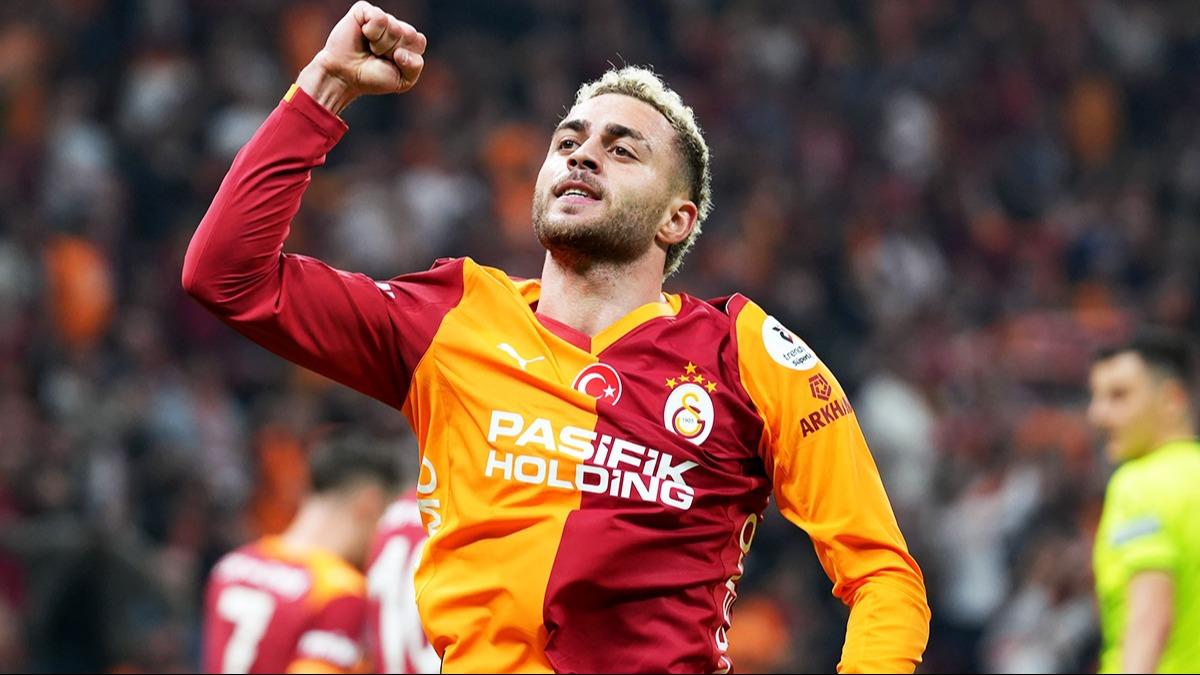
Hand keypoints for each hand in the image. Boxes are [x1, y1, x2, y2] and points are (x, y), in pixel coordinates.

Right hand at [297, 2, 426, 113]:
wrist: (345, 77)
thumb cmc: (373, 78)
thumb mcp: (403, 81)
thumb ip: (415, 67)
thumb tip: (402, 51)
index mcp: (407, 41)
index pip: (419, 41)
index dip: (406, 57)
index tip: (392, 63)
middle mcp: (395, 26)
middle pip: (409, 33)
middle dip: (393, 51)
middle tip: (378, 56)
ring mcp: (380, 17)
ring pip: (394, 27)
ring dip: (381, 45)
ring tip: (370, 48)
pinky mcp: (364, 10)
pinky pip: (379, 18)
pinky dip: (372, 32)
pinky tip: (364, 35)